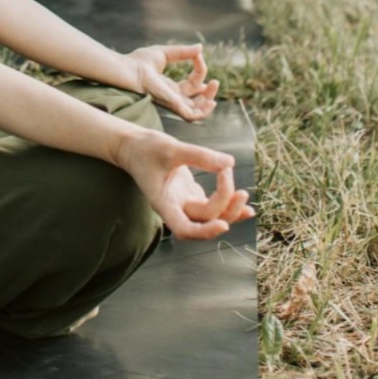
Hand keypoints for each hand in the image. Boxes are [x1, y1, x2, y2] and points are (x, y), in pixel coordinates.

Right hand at [116, 131, 253, 240]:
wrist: (132, 146)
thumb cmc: (145, 148)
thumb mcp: (170, 148)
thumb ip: (199, 156)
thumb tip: (230, 162)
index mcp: (163, 202)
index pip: (184, 230)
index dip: (204, 232)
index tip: (223, 225)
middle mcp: (174, 208)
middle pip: (203, 221)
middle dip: (224, 208)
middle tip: (232, 181)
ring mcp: (182, 203)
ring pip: (210, 217)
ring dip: (229, 210)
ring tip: (244, 196)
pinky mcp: (189, 195)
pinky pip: (212, 207)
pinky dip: (227, 204)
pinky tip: (242, 199)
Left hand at [128, 44, 218, 121]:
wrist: (128, 70)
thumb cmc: (139, 62)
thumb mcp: (165, 53)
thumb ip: (183, 52)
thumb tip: (200, 48)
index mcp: (168, 86)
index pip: (191, 83)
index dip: (199, 70)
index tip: (198, 56)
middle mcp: (172, 97)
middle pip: (195, 100)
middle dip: (208, 92)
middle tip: (214, 82)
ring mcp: (172, 103)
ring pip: (196, 110)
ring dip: (209, 102)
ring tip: (214, 87)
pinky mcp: (173, 106)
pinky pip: (192, 116)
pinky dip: (203, 112)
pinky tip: (211, 101)